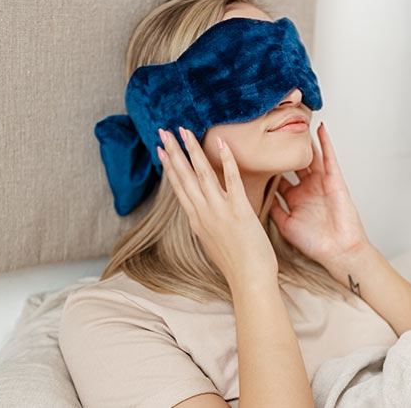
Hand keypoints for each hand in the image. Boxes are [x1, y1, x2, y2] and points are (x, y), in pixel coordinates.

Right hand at [157, 126, 278, 288]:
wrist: (249, 280)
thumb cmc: (235, 264)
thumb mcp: (212, 241)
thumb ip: (206, 222)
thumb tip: (203, 211)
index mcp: (196, 220)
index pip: (178, 187)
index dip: (169, 166)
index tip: (161, 150)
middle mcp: (203, 213)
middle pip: (183, 177)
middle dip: (172, 152)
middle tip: (162, 131)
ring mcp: (219, 210)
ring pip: (201, 174)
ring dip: (191, 150)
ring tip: (183, 131)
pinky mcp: (239, 209)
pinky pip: (231, 180)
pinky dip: (226, 160)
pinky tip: (221, 143)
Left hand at [269, 122, 371, 275]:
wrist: (339, 252)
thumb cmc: (315, 243)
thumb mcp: (285, 224)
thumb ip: (273, 209)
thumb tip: (256, 197)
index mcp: (294, 198)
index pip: (278, 178)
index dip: (266, 167)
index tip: (253, 155)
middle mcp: (307, 188)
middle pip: (292, 163)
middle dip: (282, 149)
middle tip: (270, 132)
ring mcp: (321, 182)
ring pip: (310, 156)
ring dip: (303, 141)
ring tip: (293, 123)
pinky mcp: (335, 180)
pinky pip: (329, 158)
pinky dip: (325, 143)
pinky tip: (320, 129)